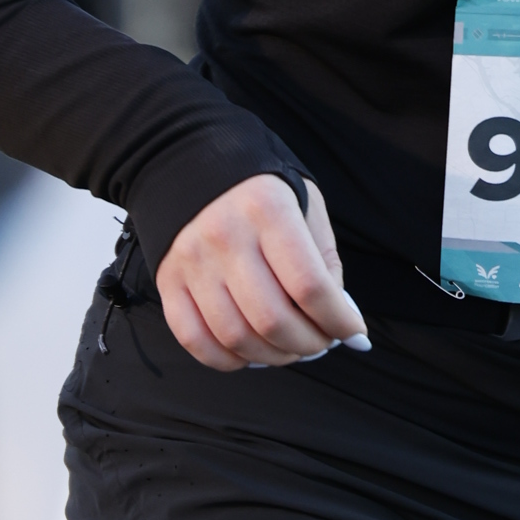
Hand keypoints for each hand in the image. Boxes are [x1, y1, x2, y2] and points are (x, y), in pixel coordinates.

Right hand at [156, 174, 369, 368]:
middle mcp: (224, 236)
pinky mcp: (167, 281)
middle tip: (322, 342)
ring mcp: (191, 261)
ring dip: (273, 356)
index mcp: (267, 210)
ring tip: (290, 348)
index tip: (352, 332)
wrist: (187, 159)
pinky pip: (194, 339)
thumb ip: (322, 260)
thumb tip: (339, 316)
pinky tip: (250, 353)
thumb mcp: (304, 205)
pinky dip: (226, 359)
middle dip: (309, 344)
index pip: (310, 286)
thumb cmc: (256, 189)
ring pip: (235, 337)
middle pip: (272, 319)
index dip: (338, 320)